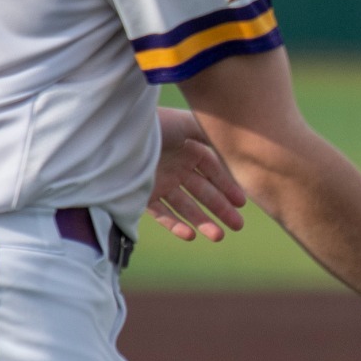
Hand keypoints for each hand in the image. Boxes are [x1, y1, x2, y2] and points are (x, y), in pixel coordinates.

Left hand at [148, 108, 246, 241]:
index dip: (228, 187)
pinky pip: (162, 214)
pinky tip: (190, 235)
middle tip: (237, 226)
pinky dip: (175, 225)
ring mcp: (161, 183)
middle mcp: (177, 167)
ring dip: (202, 221)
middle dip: (221, 208)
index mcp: (189, 150)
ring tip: (218, 236)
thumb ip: (214, 135)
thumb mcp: (189, 124)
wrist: (119, 134)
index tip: (241, 203)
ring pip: (186, 206)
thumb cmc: (157, 125)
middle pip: (204, 192)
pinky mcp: (144, 196)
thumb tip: (238, 147)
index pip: (214, 172)